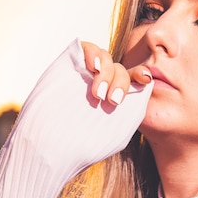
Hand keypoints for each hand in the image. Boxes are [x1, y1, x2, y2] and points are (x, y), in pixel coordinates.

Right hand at [9, 39, 153, 179]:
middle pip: (120, 69)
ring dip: (106, 72)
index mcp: (114, 98)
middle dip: (120, 83)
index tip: (146, 79)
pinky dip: (93, 54)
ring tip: (98, 93)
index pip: (132, 79)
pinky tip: (93, 68)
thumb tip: (147, 87)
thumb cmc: (84, 148)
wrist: (51, 149)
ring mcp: (84, 75)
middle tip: (113, 102)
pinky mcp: (68, 67)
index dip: (140, 74)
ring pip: (105, 57)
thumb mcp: (118, 132)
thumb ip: (134, 110)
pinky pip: (85, 48)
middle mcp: (101, 84)